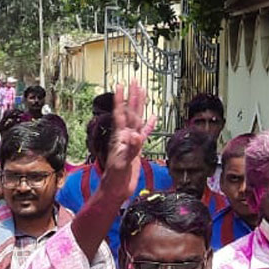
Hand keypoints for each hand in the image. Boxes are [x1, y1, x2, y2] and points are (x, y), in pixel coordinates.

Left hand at [101, 81, 156, 201]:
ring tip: (143, 91)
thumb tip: (136, 135)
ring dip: (140, 106)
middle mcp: (125, 136)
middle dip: (132, 96)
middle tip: (134, 80)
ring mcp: (131, 141)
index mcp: (120, 138)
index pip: (121, 114)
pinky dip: (149, 126)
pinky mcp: (136, 149)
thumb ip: (130, 149)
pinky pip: (145, 134)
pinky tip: (153, 118)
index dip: (121, 100)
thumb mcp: (123, 162)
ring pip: (138, 119)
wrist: (116, 189)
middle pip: (130, 111)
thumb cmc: (116, 178)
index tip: (120, 85)